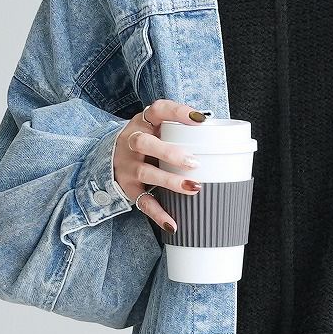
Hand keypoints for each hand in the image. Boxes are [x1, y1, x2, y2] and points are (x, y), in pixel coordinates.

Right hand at [114, 99, 206, 232]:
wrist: (111, 157)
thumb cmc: (149, 141)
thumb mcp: (158, 128)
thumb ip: (181, 131)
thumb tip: (221, 138)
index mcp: (144, 122)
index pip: (158, 110)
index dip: (178, 112)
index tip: (201, 120)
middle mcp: (131, 141)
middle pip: (145, 143)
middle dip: (169, 152)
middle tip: (194, 162)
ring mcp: (128, 165)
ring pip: (145, 172)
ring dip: (169, 181)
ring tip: (193, 187)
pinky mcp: (128, 187)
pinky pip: (143, 201)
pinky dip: (158, 214)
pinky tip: (173, 224)